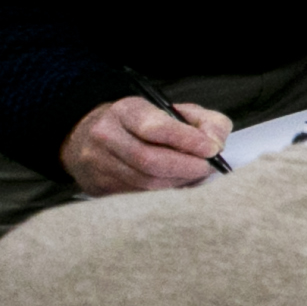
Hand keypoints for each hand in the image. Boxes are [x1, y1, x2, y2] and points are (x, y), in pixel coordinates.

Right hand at [64, 95, 235, 195]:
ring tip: (195, 174)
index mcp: (125, 111)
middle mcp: (106, 135)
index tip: (212, 149)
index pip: (154, 127)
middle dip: (187, 167)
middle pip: (150, 160)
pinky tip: (177, 182)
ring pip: (147, 182)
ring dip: (179, 181)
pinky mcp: (100, 186)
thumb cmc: (145, 123)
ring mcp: (99, 163)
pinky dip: (166, 191)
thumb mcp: (176, 111)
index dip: (186, 140)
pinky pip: (140, 195)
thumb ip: (205, 122)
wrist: (90, 137)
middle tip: (208, 168)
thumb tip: (216, 145)